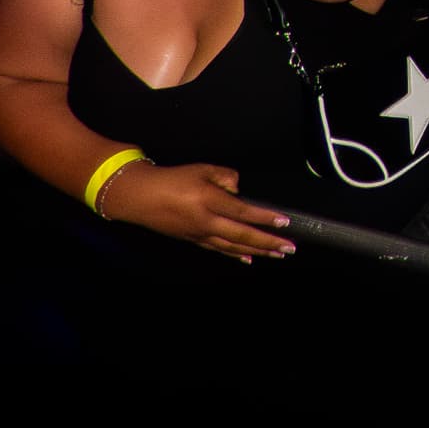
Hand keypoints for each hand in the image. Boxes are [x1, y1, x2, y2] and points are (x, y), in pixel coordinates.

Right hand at [104, 160, 294, 262]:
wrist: (139, 197)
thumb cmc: (171, 179)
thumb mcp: (201, 169)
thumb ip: (226, 177)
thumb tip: (239, 190)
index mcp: (208, 200)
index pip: (243, 211)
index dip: (265, 218)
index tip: (284, 222)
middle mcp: (206, 221)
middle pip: (243, 235)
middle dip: (268, 242)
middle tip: (289, 248)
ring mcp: (200, 233)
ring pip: (233, 246)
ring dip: (258, 251)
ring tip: (277, 255)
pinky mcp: (193, 240)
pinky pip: (219, 249)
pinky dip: (236, 254)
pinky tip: (248, 258)